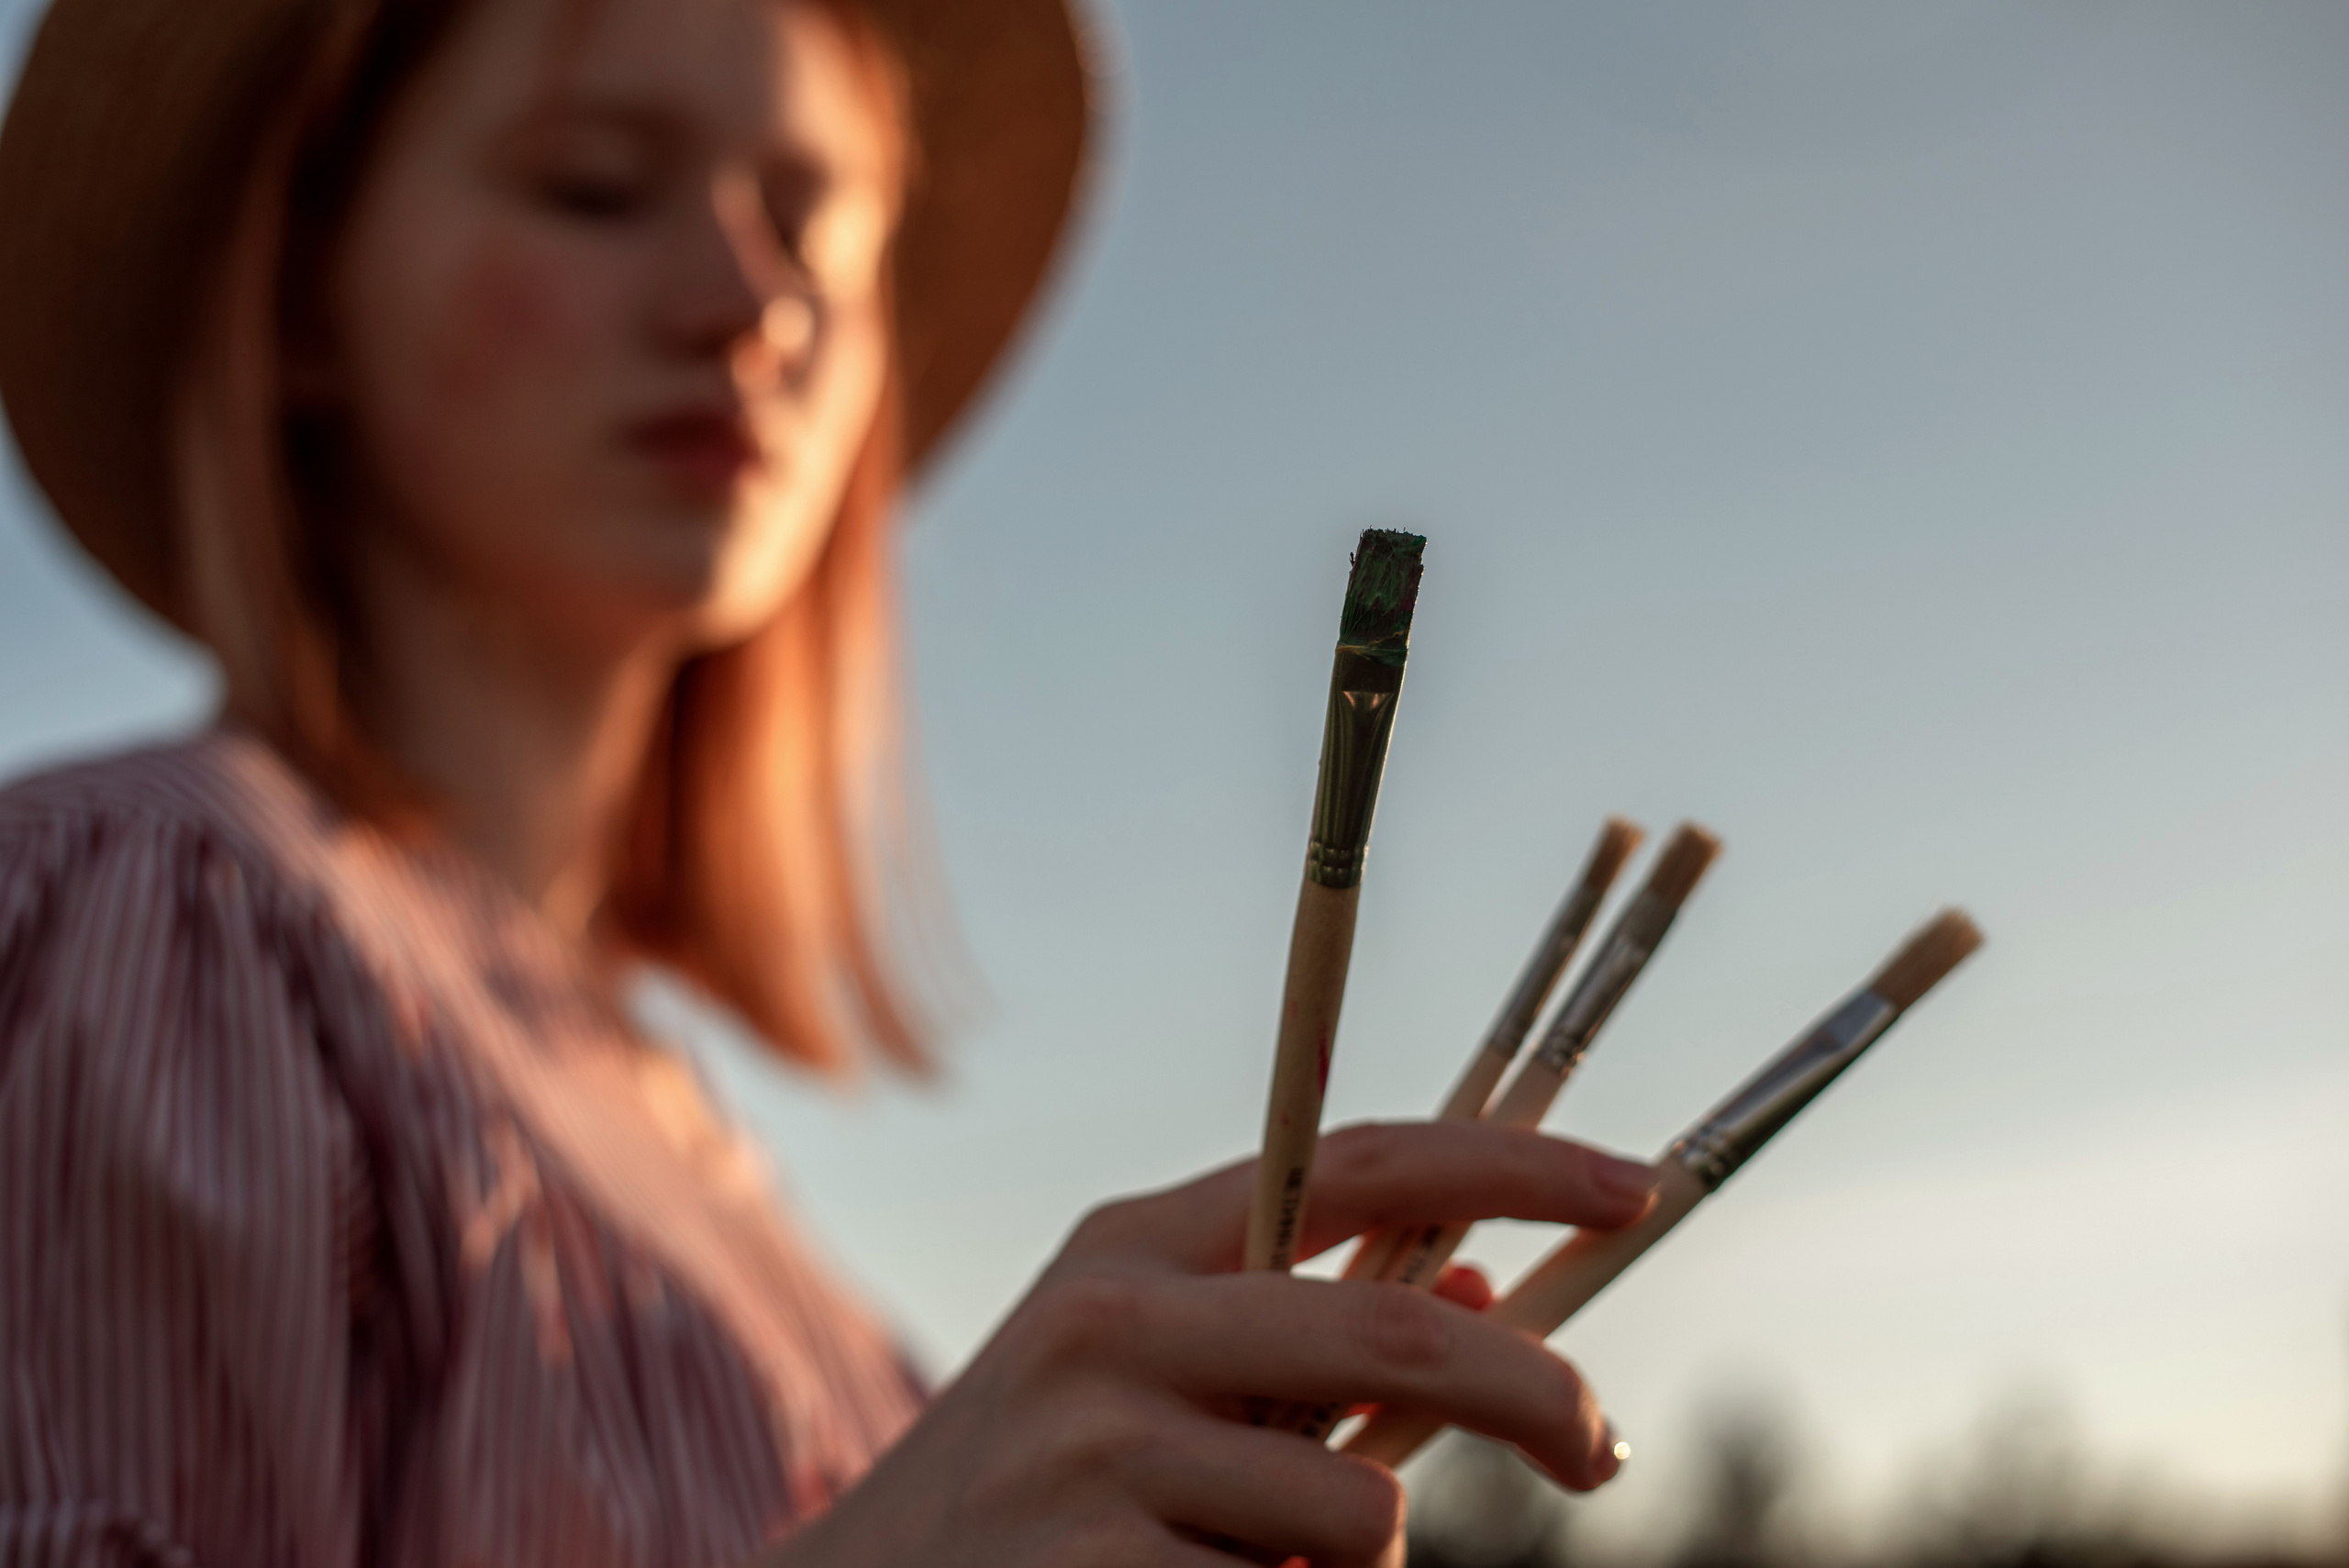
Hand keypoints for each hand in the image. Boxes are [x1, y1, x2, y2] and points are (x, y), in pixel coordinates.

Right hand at [772, 1121, 1657, 1567]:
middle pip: (1396, 1335)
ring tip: (1260, 1563)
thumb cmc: (1044, 1478)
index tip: (1640, 1186)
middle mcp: (1110, 1322)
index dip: (1514, 1164)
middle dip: (1542, 1394)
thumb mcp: (1152, 1364)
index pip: (1357, 1160)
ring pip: (1363, 1516)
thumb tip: (1484, 1278)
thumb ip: (1304, 1320)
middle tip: (1605, 1451)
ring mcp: (1091, 1457)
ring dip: (1364, 1562)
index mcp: (1140, 1240)